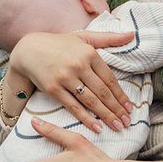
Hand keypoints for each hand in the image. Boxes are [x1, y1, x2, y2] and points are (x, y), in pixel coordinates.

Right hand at [8, 31, 134, 132]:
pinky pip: (73, 107)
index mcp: (89, 53)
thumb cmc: (60, 44)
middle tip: (127, 122)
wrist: (29, 50)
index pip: (110, 79)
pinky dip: (86, 118)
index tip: (130, 107)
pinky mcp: (53, 89)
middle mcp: (78, 65)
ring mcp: (65, 78)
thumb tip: (133, 34)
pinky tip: (97, 127)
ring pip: (90, 101)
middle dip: (117, 109)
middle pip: (102, 92)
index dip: (121, 95)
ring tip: (117, 126)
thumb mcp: (84, 36)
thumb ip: (109, 38)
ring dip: (106, 116)